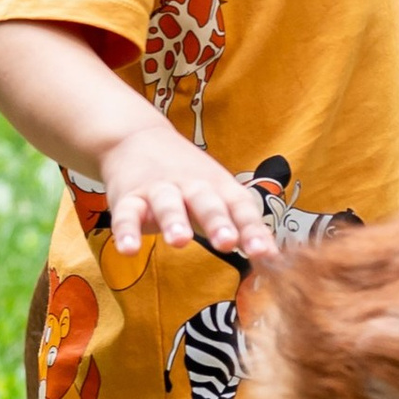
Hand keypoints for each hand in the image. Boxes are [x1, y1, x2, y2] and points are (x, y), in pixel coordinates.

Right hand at [98, 118, 275, 263]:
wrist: (138, 138)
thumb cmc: (190, 178)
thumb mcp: (219, 196)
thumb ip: (242, 228)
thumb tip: (272, 260)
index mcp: (220, 188)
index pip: (240, 209)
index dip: (253, 230)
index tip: (264, 253)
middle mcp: (192, 187)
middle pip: (207, 202)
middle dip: (218, 222)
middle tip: (227, 242)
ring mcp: (159, 190)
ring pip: (168, 204)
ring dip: (174, 221)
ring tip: (180, 241)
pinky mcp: (129, 197)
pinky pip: (126, 214)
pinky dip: (126, 231)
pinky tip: (128, 249)